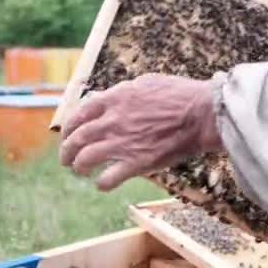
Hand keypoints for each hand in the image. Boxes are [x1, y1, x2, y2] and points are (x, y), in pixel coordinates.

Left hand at [60, 74, 222, 190]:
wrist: (201, 113)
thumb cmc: (181, 95)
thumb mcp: (147, 83)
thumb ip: (126, 93)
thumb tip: (114, 98)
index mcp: (114, 99)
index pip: (78, 114)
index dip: (69, 128)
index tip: (68, 135)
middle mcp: (112, 121)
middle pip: (76, 139)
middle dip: (66, 151)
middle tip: (66, 159)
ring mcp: (122, 143)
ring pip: (85, 159)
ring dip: (79, 167)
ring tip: (80, 171)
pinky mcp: (136, 163)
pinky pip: (108, 179)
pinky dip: (102, 184)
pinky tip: (103, 184)